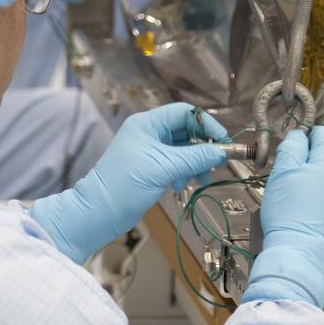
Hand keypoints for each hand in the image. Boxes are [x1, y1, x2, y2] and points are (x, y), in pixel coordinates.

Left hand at [32, 104, 228, 264]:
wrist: (101, 212)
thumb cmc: (125, 184)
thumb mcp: (164, 168)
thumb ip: (195, 157)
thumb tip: (221, 151)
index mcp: (147, 123)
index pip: (184, 113)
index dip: (206, 124)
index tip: (222, 140)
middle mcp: (149, 133)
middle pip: (186, 131)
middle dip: (202, 148)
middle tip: (215, 163)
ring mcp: (150, 150)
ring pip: (184, 149)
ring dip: (195, 163)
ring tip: (198, 179)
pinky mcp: (152, 167)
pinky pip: (177, 163)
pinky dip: (185, 172)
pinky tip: (181, 184)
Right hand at [242, 127, 323, 308]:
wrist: (299, 248)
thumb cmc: (287, 208)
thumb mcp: (282, 171)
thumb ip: (292, 146)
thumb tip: (298, 135)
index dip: (306, 135)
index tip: (291, 148)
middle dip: (316, 150)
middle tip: (294, 163)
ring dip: (319, 169)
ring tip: (298, 182)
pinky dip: (323, 187)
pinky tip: (307, 200)